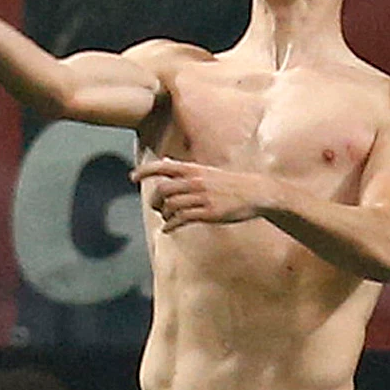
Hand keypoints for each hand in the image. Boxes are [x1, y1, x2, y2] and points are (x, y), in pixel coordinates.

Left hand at [134, 156, 271, 229]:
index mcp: (195, 170)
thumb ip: (184, 169)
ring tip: (167, 217)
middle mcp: (196, 182)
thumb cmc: (230, 183)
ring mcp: (202, 198)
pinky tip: (169, 228)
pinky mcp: (209, 213)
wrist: (258, 193)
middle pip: (163, 190)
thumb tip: (164, 161)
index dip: (146, 171)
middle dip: (154, 200)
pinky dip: (170, 225)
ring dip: (164, 214)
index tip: (132, 177)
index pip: (165, 167)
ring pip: (170, 206)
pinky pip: (181, 220)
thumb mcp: (207, 171)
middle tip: (156, 206)